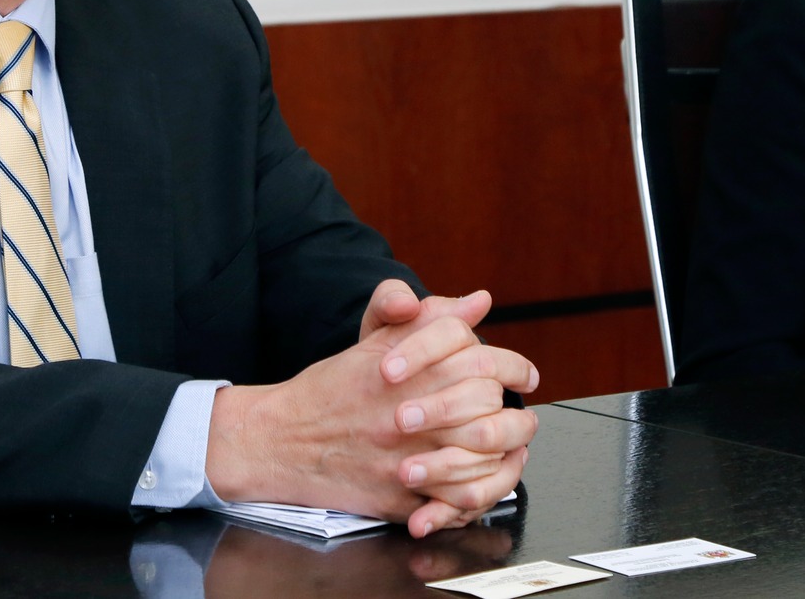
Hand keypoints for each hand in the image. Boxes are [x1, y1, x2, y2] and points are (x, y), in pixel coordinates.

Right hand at [205, 288, 536, 534]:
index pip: (483, 360)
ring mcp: (406, 457)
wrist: (280, 440)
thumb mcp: (377, 343)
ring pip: (482, 458)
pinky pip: (456, 501)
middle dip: (515, 414)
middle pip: (490, 409)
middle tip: (522, 416)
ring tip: (511, 449)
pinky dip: (478, 493)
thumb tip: (478, 303)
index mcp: (409, 370)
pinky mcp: (399, 497)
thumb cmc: (329, 390)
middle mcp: (411, 412)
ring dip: (505, 455)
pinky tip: (484, 482)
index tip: (525, 375)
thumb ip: (432, 321)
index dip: (514, 366)